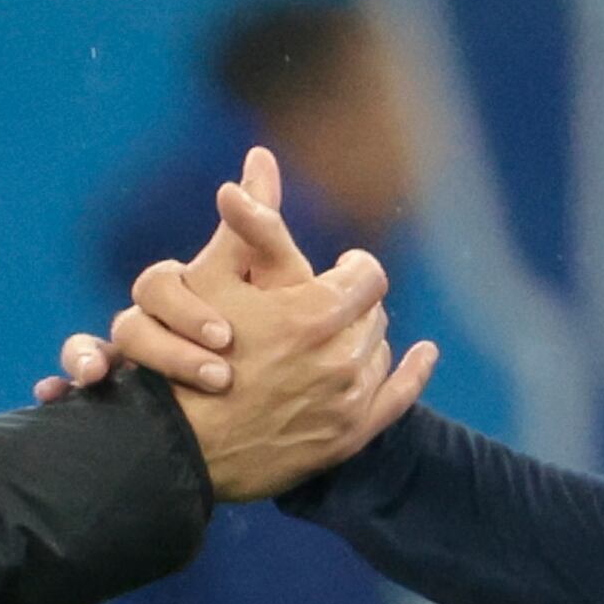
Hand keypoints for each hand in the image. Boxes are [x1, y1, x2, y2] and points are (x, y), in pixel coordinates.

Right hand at [33, 148, 439, 499]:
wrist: (179, 447)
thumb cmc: (187, 354)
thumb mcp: (211, 280)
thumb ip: (249, 221)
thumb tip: (260, 156)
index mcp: (315, 313)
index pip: (366, 274)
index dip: (351, 268)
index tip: (340, 268)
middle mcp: (341, 357)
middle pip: (373, 314)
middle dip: (353, 307)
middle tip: (330, 306)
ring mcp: (348, 401)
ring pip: (380, 353)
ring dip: (364, 341)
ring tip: (337, 339)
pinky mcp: (349, 437)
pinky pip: (400, 399)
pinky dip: (414, 373)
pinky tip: (424, 355)